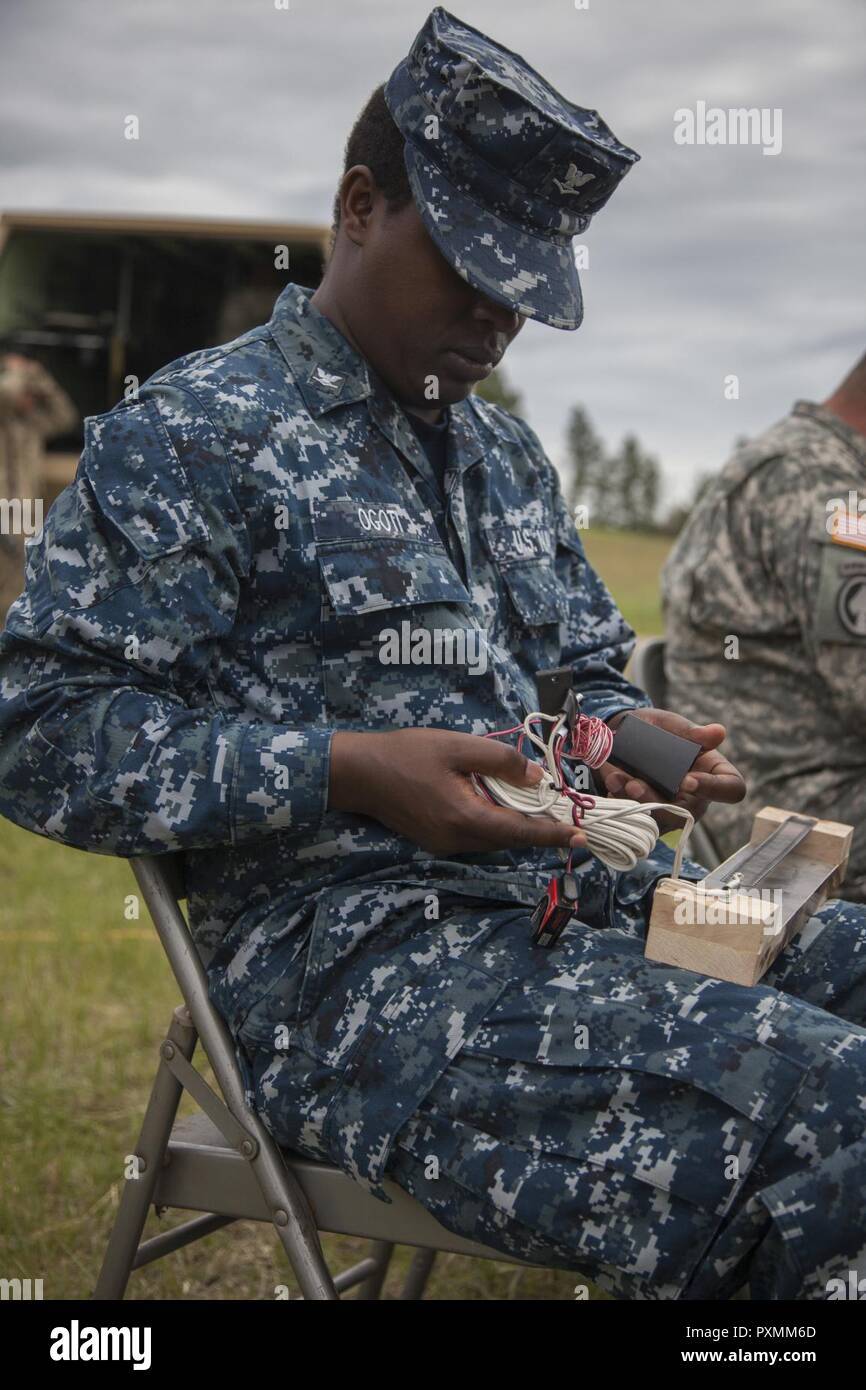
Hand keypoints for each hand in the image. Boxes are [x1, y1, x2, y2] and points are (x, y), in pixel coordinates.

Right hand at [328, 728, 586, 854]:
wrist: (359, 772)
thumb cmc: (406, 754)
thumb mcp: (458, 746)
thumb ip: (500, 760)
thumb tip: (535, 776)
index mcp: (466, 818)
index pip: (521, 832)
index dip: (553, 835)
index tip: (582, 838)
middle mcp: (457, 840)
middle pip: (509, 839)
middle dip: (539, 828)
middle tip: (567, 815)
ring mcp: (444, 843)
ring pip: (493, 838)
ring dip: (516, 824)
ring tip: (539, 807)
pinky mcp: (435, 839)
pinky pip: (476, 835)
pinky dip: (494, 822)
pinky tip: (500, 803)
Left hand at [598, 708, 745, 828]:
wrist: (622, 737)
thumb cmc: (656, 730)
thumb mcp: (671, 725)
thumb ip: (691, 732)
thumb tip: (718, 733)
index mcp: (713, 772)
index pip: (731, 789)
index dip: (713, 789)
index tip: (688, 780)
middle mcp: (697, 797)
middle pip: (690, 813)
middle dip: (660, 802)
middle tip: (635, 786)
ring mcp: (673, 811)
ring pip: (660, 820)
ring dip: (636, 804)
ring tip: (616, 781)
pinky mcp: (648, 817)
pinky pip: (638, 820)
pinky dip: (621, 804)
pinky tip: (611, 786)